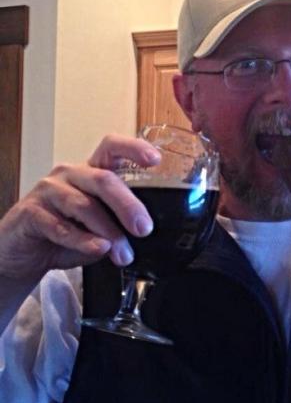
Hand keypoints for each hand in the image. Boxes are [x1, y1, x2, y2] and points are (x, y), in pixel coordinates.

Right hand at [0, 134, 159, 279]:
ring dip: (109, 232)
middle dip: (128, 205)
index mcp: (91, 172)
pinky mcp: (31, 212)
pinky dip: (83, 240)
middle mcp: (70, 174)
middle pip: (103, 180)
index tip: (155, 160)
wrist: (23, 252)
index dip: (134, 149)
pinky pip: (61, 226)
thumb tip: (144, 229)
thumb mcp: (98, 227)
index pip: (112, 147)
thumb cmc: (66, 233)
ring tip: (123, 254)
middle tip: (144, 229)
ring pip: (85, 205)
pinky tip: (98, 249)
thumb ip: (118, 222)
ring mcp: (48, 190)